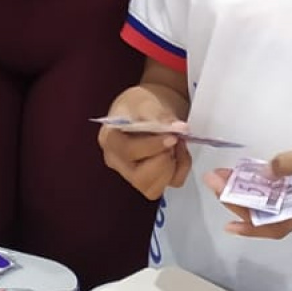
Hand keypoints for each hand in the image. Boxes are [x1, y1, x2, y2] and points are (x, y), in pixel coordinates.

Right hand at [99, 86, 192, 203]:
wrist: (151, 109)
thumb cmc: (142, 103)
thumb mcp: (146, 102)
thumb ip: (159, 115)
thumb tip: (179, 127)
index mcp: (110, 140)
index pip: (128, 152)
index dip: (151, 147)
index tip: (172, 136)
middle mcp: (117, 162)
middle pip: (139, 178)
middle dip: (162, 161)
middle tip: (174, 140)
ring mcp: (134, 175)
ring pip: (154, 188)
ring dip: (172, 167)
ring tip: (177, 144)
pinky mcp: (153, 180)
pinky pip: (172, 183)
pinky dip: (181, 169)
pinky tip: (180, 152)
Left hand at [204, 139, 291, 239]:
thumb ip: (291, 162)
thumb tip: (265, 169)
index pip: (274, 225)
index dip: (250, 227)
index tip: (228, 222)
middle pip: (264, 216)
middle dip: (237, 202)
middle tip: (215, 181)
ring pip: (267, 205)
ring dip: (244, 194)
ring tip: (221, 177)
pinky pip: (275, 194)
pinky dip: (258, 187)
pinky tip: (243, 175)